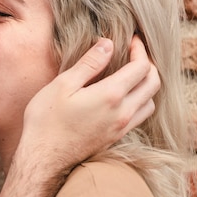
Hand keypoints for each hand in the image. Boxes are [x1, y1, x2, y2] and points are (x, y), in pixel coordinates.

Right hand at [21, 35, 159, 167]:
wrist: (43, 157)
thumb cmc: (47, 119)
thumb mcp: (63, 84)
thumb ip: (89, 64)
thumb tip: (108, 44)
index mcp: (111, 95)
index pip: (141, 67)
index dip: (140, 49)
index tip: (132, 39)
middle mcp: (123, 113)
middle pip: (153, 84)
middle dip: (148, 64)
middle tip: (134, 52)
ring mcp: (121, 128)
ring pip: (150, 102)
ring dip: (146, 84)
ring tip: (131, 72)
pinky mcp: (116, 138)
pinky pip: (140, 116)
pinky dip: (140, 100)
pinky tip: (123, 95)